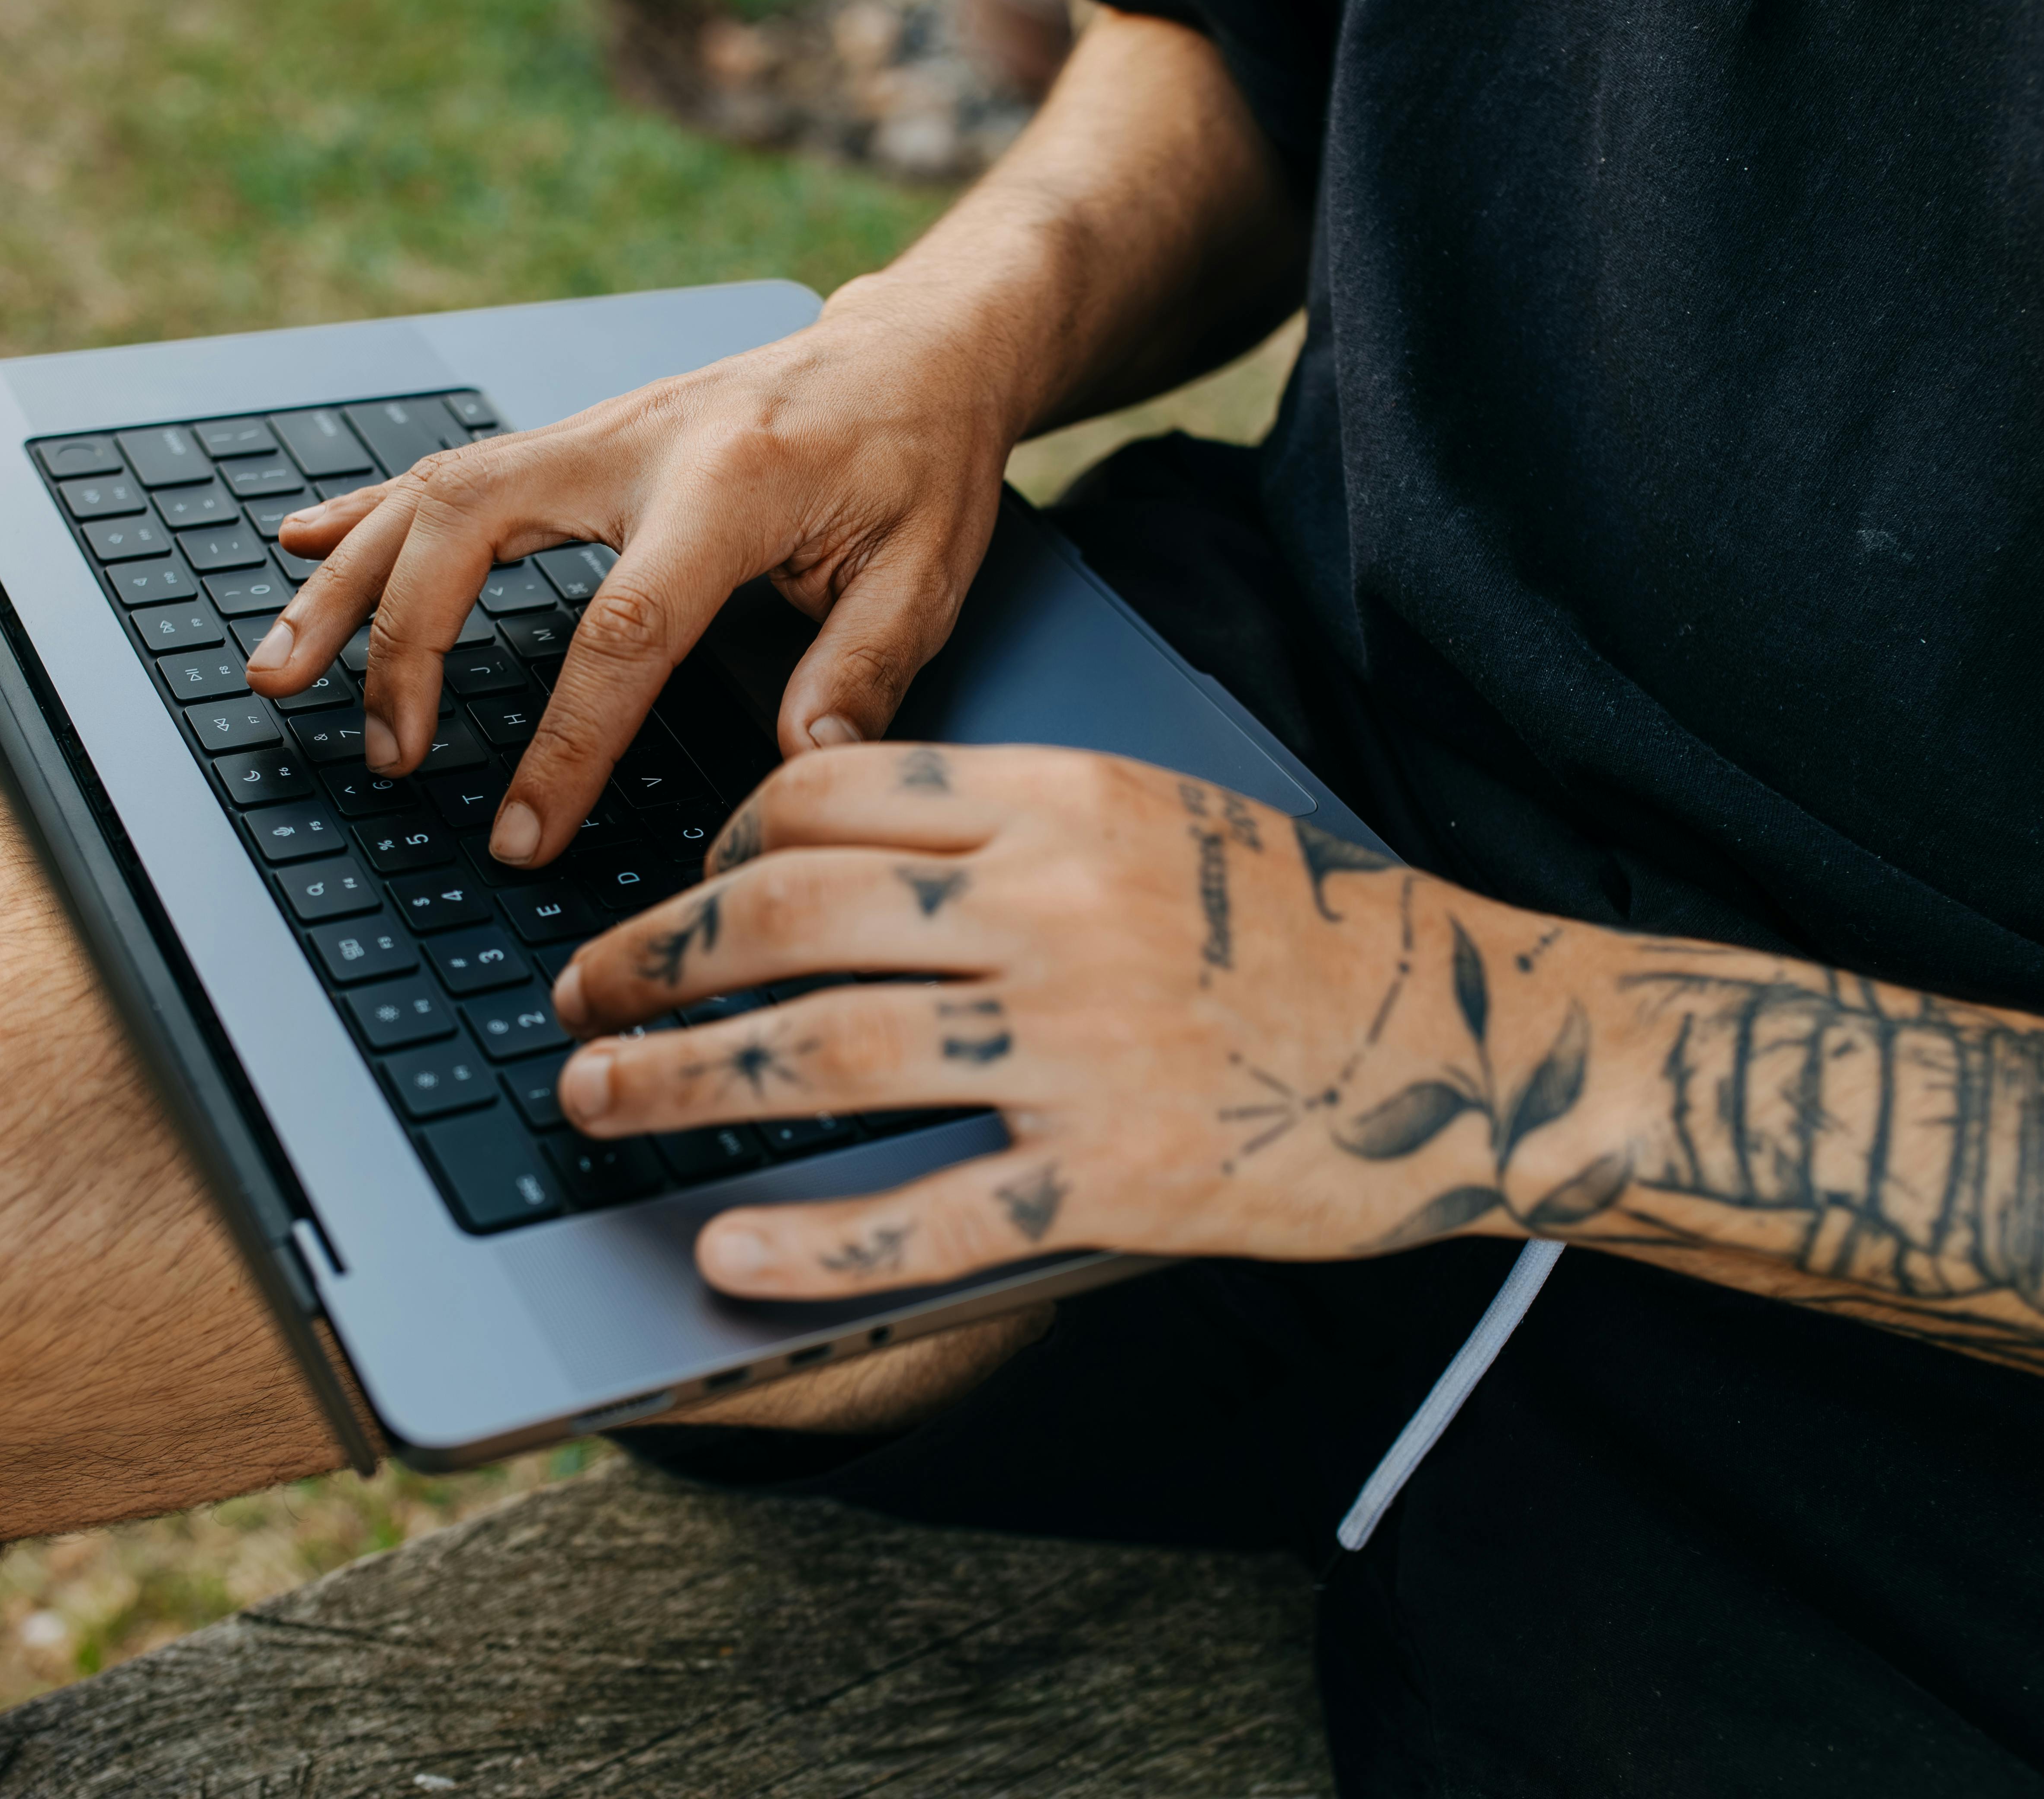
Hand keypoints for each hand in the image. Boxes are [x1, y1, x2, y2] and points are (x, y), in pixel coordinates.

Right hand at [240, 287, 1022, 867]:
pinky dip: (368, 512)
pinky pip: (450, 468)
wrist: (918, 346)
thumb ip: (865, 667)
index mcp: (731, 483)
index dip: (563, 742)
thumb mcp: (931, 566)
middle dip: (405, 647)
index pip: (623, 630)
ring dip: (349, 583)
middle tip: (382, 754)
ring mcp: (595, 429)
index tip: (521, 833)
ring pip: (433, 494)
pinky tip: (301, 549)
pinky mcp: (577, 434)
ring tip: (278, 667)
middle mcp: (638, 441)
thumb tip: (803, 763)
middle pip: (471, 530)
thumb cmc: (923, 457)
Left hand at [544, 743, 1579, 1297]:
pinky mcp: (1118, 1176)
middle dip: (649, 959)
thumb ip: (1005, 819)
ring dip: (678, 1080)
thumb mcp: (1154, 812)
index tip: (675, 896)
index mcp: (1060, 800)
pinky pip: (929, 1212)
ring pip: (822, 1055)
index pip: (822, 794)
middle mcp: (1055, 908)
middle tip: (575, 996)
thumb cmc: (1296, 926)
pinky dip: (810, 1243)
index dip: (715, 846)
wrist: (1468, 1032)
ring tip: (595, 1097)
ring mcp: (1081, 1046)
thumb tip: (827, 847)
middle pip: (787, 917)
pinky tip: (722, 1250)